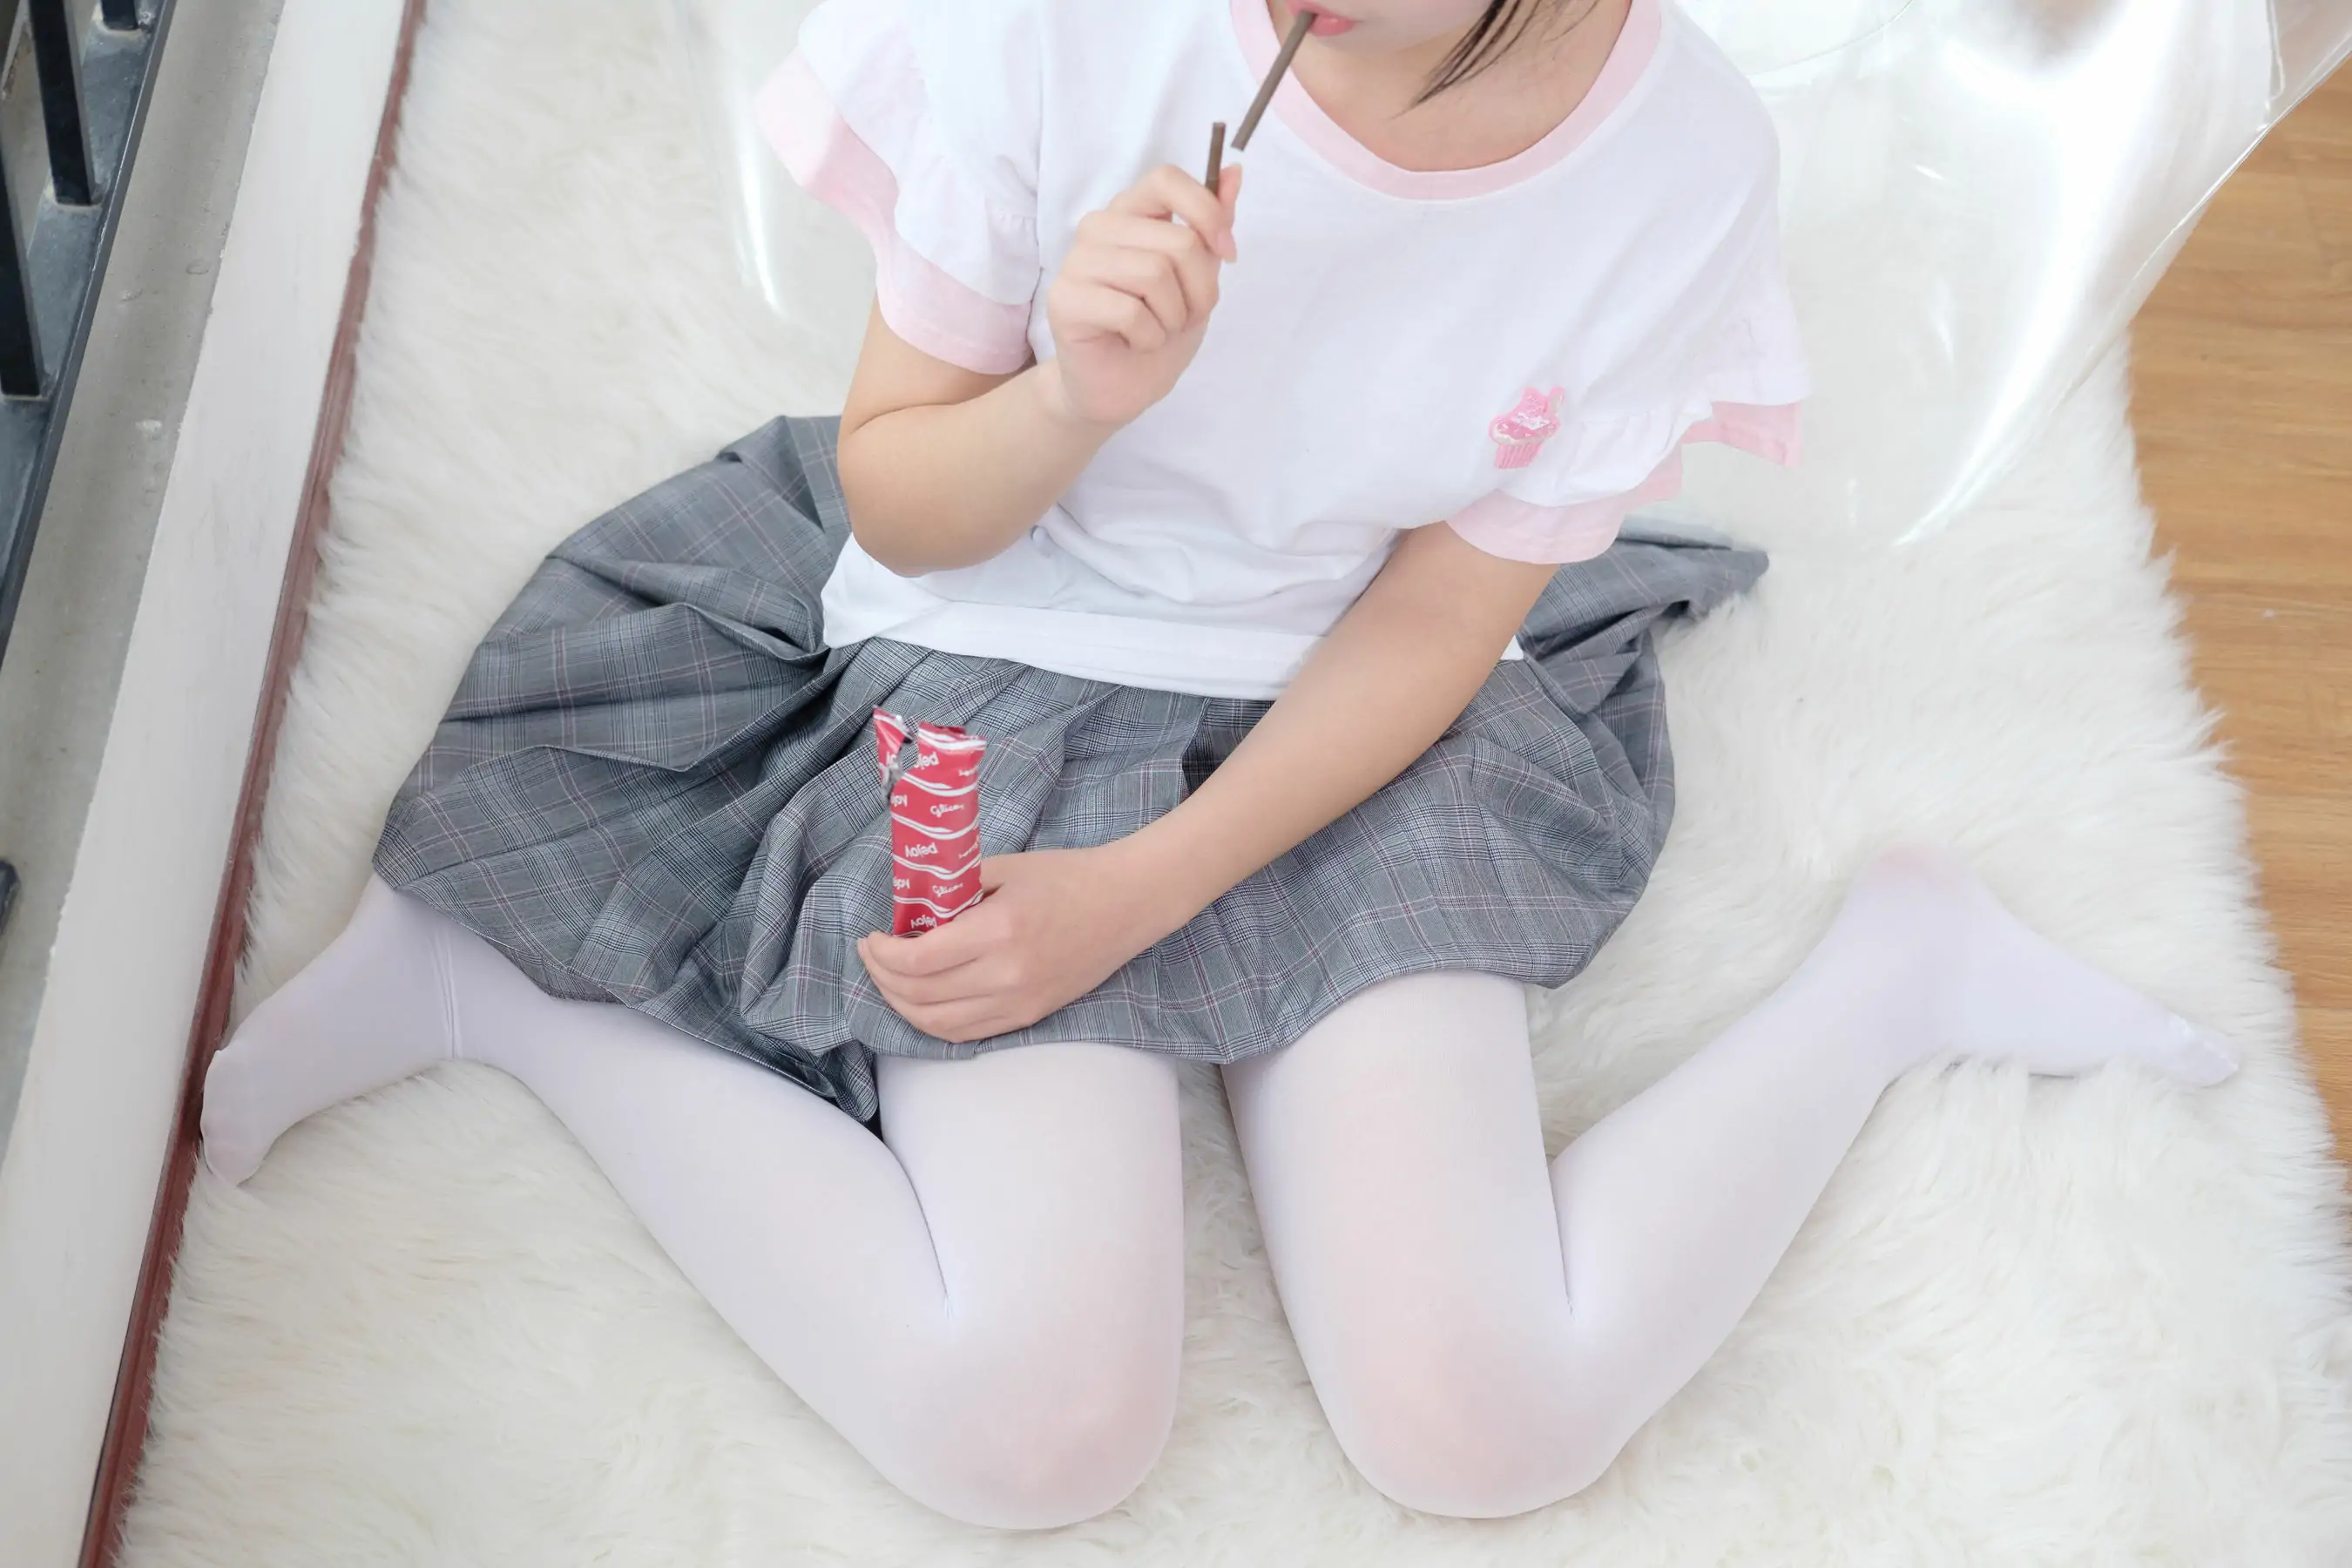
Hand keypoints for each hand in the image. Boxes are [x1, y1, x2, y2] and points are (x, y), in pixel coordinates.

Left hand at [858, 844, 1190, 1043]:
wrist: (1127, 903)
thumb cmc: (1068, 876)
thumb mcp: (1005, 869)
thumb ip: (955, 889)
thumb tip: (910, 910)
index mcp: (999, 931)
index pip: (918, 960)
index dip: (882, 953)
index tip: (872, 937)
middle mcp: (1006, 975)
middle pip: (920, 997)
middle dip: (883, 978)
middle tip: (873, 955)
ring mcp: (1019, 1002)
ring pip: (938, 1024)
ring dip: (902, 1006)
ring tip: (890, 980)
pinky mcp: (1029, 1016)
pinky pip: (966, 1034)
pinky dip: (934, 1023)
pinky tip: (922, 1002)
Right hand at [1042, 164, 1240, 429]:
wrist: (1122, 386)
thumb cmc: (1157, 327)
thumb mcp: (1198, 275)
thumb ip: (1211, 224)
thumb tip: (1236, 172)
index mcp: (1130, 211)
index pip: (1167, 179)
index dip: (1206, 213)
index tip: (1227, 253)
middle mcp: (1099, 227)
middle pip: (1177, 241)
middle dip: (1200, 290)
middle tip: (1183, 316)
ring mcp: (1076, 261)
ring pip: (1155, 274)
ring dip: (1174, 316)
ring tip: (1158, 329)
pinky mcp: (1065, 300)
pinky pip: (1130, 312)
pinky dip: (1149, 337)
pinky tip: (1135, 342)